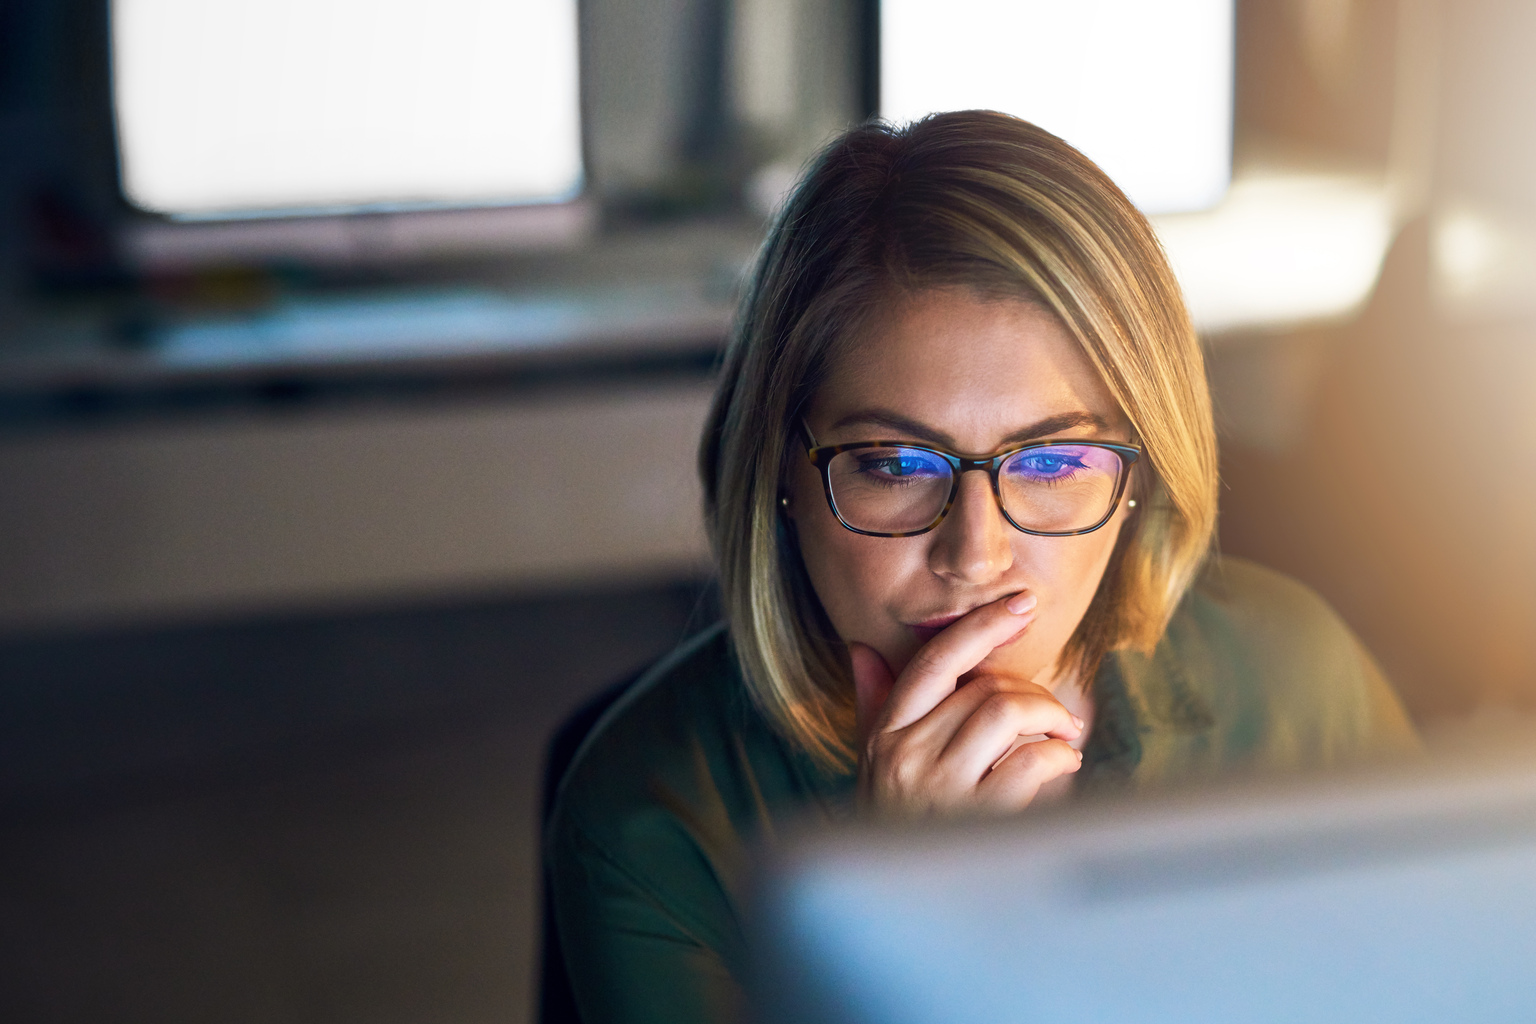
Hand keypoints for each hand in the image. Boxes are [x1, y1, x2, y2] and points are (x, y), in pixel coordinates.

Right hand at [849, 593, 1083, 815]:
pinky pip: (1030, 762)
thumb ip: (873, 705)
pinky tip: (1064, 766)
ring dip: (1051, 718)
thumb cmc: (891, 829)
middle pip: (984, 687)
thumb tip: (861, 649)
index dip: (982, 625)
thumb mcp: (870, 765)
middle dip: (1032, 692)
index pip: (935, 660)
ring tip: (1064, 737)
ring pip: (1007, 713)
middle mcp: (906, 755)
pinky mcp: (976, 821)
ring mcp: (940, 788)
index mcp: (884, 734)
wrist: (894, 908)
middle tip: (1055, 715)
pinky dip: (1060, 757)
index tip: (1021, 605)